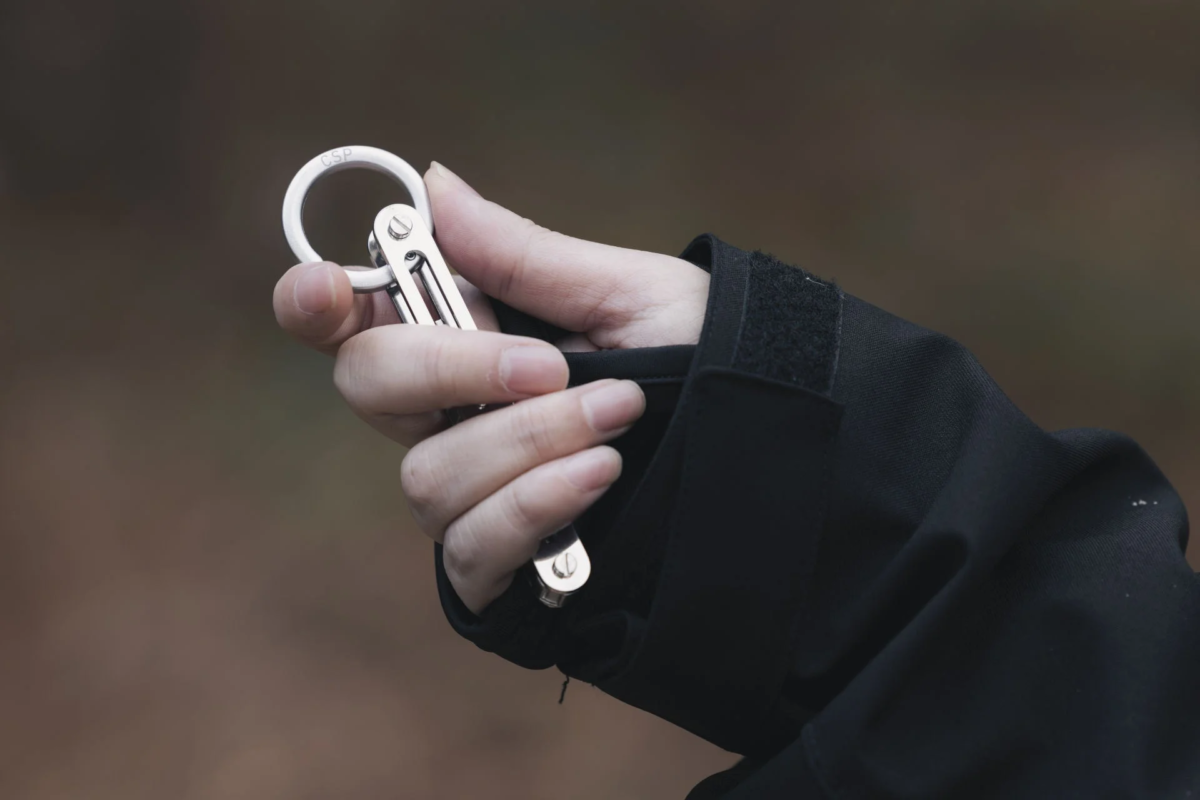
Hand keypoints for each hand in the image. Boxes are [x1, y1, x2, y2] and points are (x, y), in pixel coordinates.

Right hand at [273, 163, 708, 612]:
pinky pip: (470, 546)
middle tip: (552, 364)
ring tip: (621, 416)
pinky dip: (533, 506)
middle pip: (367, 387)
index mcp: (465, 336)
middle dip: (454, 367)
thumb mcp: (625, 293)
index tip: (327, 288)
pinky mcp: (495, 565)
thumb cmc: (700, 358)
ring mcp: (467, 492)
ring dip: (530, 440)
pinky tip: (598, 479)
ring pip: (428, 474)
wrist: (762, 447)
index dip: (314, 301)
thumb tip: (430, 185)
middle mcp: (447, 414)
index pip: (350, 320)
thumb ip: (522, 256)